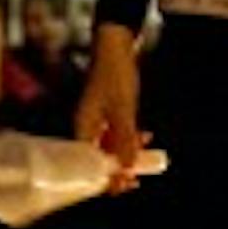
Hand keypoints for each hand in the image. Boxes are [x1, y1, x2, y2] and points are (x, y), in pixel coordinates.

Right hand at [74, 24, 146, 190]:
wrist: (117, 43)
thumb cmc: (115, 72)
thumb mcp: (123, 109)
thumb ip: (124, 139)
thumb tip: (127, 168)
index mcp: (82, 126)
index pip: (88, 164)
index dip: (106, 178)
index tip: (125, 185)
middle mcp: (85, 125)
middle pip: (98, 158)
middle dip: (117, 169)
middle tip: (136, 180)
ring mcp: (96, 117)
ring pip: (109, 145)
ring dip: (126, 153)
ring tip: (145, 159)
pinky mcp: (107, 110)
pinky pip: (116, 131)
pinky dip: (129, 137)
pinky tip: (145, 136)